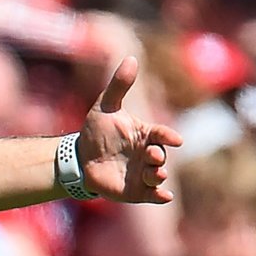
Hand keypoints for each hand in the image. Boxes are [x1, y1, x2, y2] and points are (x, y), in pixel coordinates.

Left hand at [77, 57, 183, 202]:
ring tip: (154, 174)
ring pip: (157, 176)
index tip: (175, 139)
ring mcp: (143, 173)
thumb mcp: (105, 107)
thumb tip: (131, 58)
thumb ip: (118, 85)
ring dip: (158, 175)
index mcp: (146, 134)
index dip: (168, 136)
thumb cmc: (96, 131)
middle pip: (160, 155)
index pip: (161, 134)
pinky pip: (153, 195)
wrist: (80, 159)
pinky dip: (160, 196)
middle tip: (152, 155)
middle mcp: (148, 154)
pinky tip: (164, 197)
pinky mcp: (137, 191)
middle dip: (158, 156)